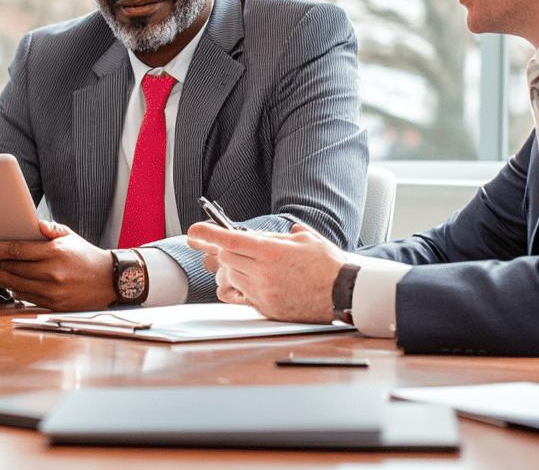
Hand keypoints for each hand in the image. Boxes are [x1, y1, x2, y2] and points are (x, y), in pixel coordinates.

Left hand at [0, 220, 115, 310]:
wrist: (110, 281)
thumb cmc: (86, 256)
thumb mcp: (70, 236)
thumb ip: (50, 229)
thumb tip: (35, 224)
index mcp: (54, 253)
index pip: (17, 250)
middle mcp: (51, 273)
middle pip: (11, 268)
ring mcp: (51, 291)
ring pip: (14, 284)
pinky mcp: (52, 305)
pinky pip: (24, 296)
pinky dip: (12, 288)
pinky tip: (3, 281)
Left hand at [188, 222, 344, 322]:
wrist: (345, 294)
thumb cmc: (328, 265)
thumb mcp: (306, 240)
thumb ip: (282, 235)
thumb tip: (270, 234)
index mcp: (271, 252)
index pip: (229, 240)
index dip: (208, 233)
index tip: (194, 230)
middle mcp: (263, 273)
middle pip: (226, 258)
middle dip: (228, 251)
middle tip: (240, 248)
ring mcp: (263, 293)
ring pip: (232, 277)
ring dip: (237, 268)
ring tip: (258, 266)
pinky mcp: (267, 309)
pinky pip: (243, 294)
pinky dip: (245, 286)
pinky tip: (258, 281)